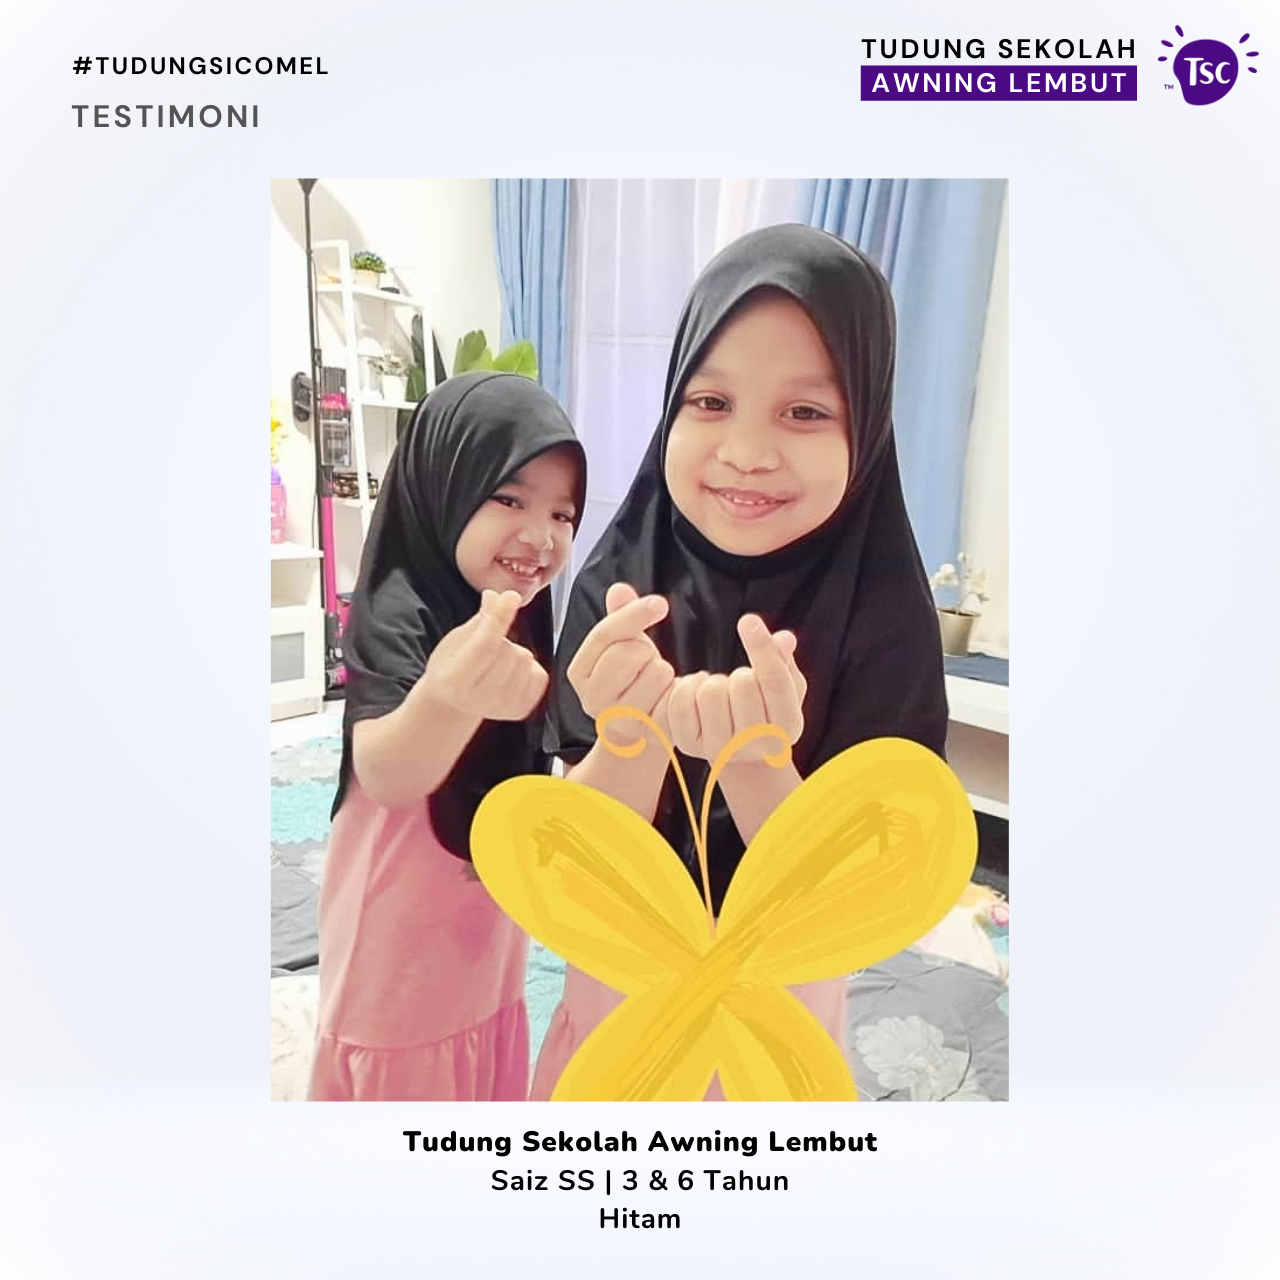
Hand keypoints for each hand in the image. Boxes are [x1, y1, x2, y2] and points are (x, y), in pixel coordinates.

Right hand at [421, 589, 548, 721]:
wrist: (454, 704)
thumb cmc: (450, 668)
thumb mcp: (455, 640)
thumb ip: (480, 620)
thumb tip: (496, 596)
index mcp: (455, 681)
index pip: (485, 644)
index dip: (500, 617)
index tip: (511, 596)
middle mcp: (479, 699)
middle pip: (509, 651)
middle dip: (502, 638)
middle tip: (486, 646)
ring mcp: (502, 708)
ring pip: (526, 659)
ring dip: (514, 652)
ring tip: (496, 661)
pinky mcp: (520, 711)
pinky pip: (540, 674)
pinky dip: (529, 667)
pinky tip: (510, 672)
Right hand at [566, 582, 675, 745]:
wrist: (641, 730)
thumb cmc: (631, 681)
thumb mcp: (622, 646)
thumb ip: (620, 618)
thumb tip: (619, 590)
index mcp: (579, 672)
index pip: (604, 635)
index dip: (633, 614)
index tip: (659, 603)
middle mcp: (591, 699)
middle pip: (628, 653)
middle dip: (646, 650)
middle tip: (647, 662)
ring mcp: (618, 719)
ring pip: (656, 672)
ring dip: (665, 671)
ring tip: (656, 681)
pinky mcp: (646, 732)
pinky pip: (673, 696)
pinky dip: (679, 689)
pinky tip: (670, 694)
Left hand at [666, 615, 806, 763]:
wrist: (736, 745)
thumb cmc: (764, 706)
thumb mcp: (784, 683)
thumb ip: (784, 660)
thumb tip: (784, 639)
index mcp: (788, 726)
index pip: (775, 682)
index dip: (761, 647)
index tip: (748, 620)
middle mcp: (757, 745)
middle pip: (743, 684)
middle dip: (739, 673)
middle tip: (738, 681)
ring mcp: (722, 748)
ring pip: (711, 693)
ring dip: (712, 681)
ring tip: (719, 690)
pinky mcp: (689, 745)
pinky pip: (681, 705)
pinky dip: (687, 688)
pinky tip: (697, 692)